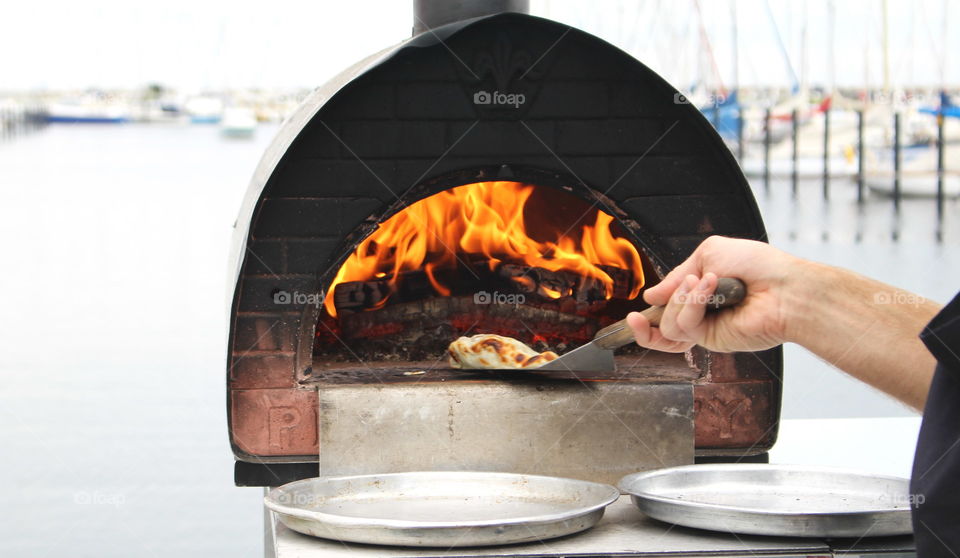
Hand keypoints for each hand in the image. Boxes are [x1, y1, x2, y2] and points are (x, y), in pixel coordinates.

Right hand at [626, 236, 799, 352]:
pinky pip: (684, 326)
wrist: (785, 287)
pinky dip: (692, 304)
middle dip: (659, 308)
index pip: (665, 308)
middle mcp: (701, 314)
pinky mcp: (712, 340)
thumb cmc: (758, 266)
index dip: (648, 312)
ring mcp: (706, 329)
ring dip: (681, 299)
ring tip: (705, 282)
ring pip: (668, 325)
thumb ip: (675, 275)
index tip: (634, 313)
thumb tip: (650, 296)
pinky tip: (709, 287)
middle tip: (666, 297)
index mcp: (700, 293)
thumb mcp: (709, 254)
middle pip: (660, 324)